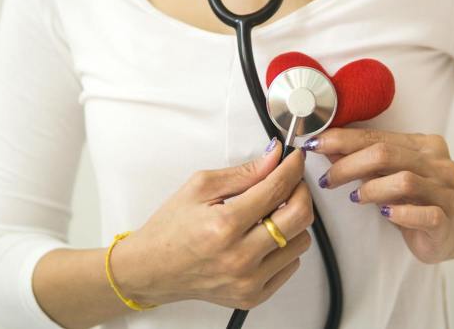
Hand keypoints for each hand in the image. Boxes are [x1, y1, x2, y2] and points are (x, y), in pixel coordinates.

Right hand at [110, 139, 313, 309]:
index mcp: (225, 225)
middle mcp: (240, 256)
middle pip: (300, 216)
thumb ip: (243, 173)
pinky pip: (291, 265)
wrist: (152, 269)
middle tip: (291, 182)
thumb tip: (274, 158)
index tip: (295, 159)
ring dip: (293, 221)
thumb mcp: (200, 187)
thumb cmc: (171, 229)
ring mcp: (249, 280)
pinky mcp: (253, 295)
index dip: (292, 168)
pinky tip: (264, 238)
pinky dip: (285, 247)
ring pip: (301, 241)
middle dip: (301, 191)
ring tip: (271, 213)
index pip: (277, 189)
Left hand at [303, 128, 453, 263]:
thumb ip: (362, 160)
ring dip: (371, 188)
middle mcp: (438, 163)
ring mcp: (445, 191)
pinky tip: (385, 214)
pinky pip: (424, 214)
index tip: (315, 144)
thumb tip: (326, 146)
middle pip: (386, 154)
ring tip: (355, 197)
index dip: (342, 139)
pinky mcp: (446, 220)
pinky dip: (400, 213)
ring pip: (404, 181)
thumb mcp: (387, 175)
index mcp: (424, 144)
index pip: (377, 137)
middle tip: (328, 179)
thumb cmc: (415, 200)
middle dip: (349, 164)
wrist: (451, 231)